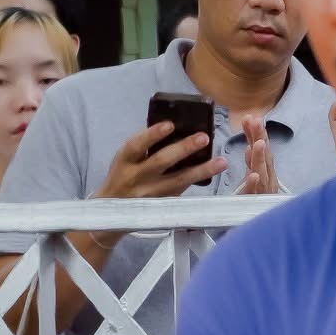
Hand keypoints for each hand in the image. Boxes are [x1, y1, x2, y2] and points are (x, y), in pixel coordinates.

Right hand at [97, 121, 226, 203]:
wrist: (114, 209)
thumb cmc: (123, 175)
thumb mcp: (125, 159)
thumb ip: (144, 146)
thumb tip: (174, 126)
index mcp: (124, 161)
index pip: (136, 145)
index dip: (152, 135)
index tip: (170, 124)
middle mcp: (136, 178)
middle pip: (160, 162)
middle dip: (183, 149)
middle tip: (204, 137)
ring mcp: (150, 194)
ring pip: (178, 181)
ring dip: (201, 170)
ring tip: (221, 161)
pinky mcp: (162, 205)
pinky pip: (182, 190)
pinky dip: (198, 179)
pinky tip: (213, 170)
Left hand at [240, 114, 281, 194]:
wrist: (268, 225)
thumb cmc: (260, 198)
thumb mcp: (255, 176)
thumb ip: (252, 161)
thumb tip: (249, 145)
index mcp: (265, 169)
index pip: (261, 148)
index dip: (256, 132)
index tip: (250, 117)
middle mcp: (267, 177)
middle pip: (264, 155)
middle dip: (259, 137)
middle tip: (254, 120)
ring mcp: (264, 190)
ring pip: (261, 171)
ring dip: (260, 157)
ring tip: (258, 143)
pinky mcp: (258, 202)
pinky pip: (255, 194)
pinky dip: (255, 184)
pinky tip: (253, 175)